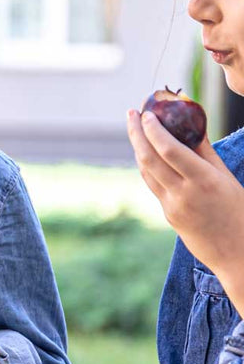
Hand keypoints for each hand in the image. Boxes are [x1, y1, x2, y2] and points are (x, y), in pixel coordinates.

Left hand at [128, 109, 243, 306]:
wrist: (236, 252)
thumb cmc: (238, 210)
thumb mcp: (226, 177)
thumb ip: (205, 151)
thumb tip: (191, 124)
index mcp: (203, 180)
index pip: (168, 149)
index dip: (153, 129)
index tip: (146, 112)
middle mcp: (183, 193)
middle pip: (148, 158)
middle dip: (136, 133)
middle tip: (131, 113)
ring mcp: (171, 206)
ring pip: (146, 171)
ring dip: (138, 147)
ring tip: (137, 127)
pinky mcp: (167, 214)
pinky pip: (152, 184)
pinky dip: (147, 165)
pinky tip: (147, 152)